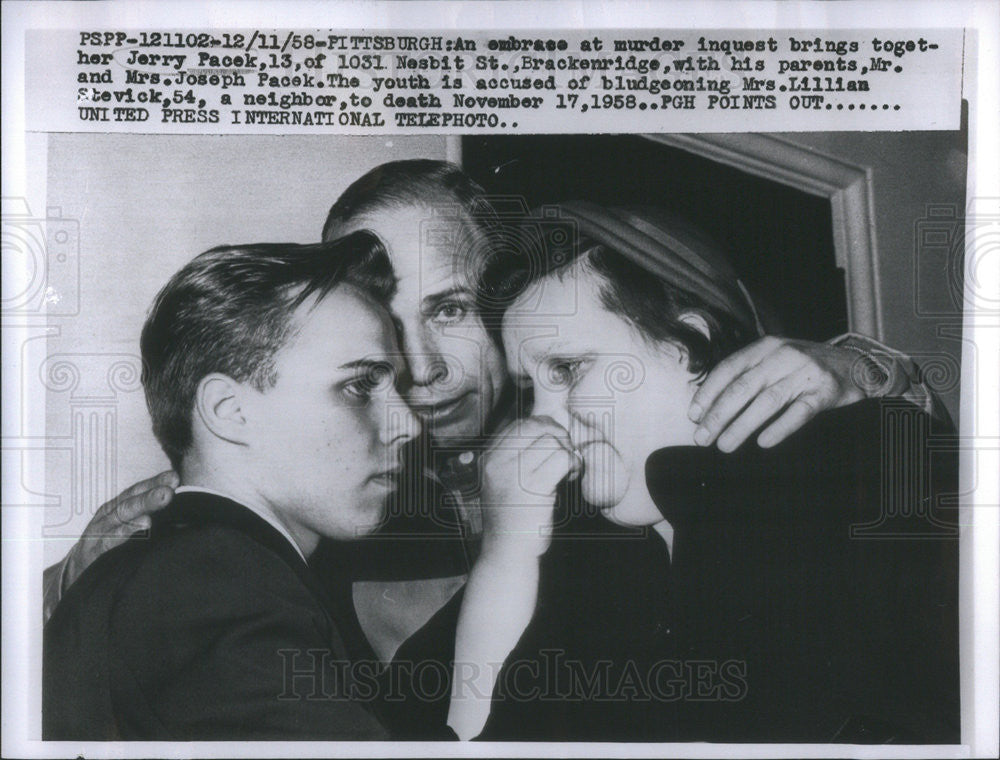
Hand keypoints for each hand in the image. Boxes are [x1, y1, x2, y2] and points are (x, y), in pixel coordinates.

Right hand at [61, 470, 177, 590]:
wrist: (75, 573)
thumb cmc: (108, 546)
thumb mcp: (126, 527)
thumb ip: (150, 517)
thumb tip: (184, 512)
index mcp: (117, 508)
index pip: (137, 491)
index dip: (154, 483)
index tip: (174, 477)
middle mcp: (108, 517)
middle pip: (130, 502)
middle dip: (150, 495)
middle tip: (170, 489)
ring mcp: (99, 533)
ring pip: (121, 517)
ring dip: (141, 509)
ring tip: (160, 503)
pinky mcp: (93, 553)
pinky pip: (109, 541)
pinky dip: (125, 533)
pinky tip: (142, 527)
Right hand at [480, 416, 579, 557]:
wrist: (507, 552)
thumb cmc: (512, 518)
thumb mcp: (505, 481)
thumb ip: (519, 455)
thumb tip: (549, 425)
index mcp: (489, 459)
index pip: (519, 424)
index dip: (543, 426)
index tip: (554, 440)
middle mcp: (498, 463)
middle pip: (535, 426)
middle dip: (557, 434)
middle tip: (565, 451)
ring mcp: (514, 475)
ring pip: (551, 442)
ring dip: (567, 452)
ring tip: (568, 469)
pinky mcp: (533, 488)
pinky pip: (561, 459)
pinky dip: (572, 464)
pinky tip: (571, 476)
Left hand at [688, 337, 868, 451]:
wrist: (856, 365)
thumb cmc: (804, 368)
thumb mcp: (775, 360)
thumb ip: (748, 376)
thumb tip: (709, 407)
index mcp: (765, 347)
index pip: (728, 369)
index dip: (708, 393)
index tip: (694, 416)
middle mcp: (783, 356)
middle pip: (743, 387)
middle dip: (718, 415)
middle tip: (702, 438)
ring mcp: (806, 373)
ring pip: (767, 401)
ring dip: (742, 426)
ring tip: (724, 446)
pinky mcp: (826, 392)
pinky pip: (799, 412)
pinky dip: (779, 428)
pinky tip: (763, 443)